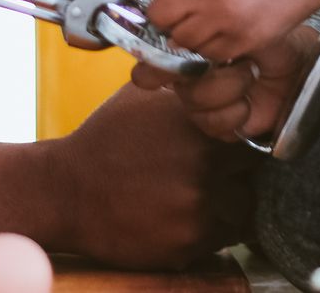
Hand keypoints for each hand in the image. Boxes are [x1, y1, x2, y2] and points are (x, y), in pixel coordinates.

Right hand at [47, 85, 257, 266]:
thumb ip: (187, 90)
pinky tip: (178, 215)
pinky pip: (223, 238)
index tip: (234, 146)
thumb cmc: (106, 139)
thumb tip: (222, 77)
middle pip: (253, 173)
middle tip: (215, 173)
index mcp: (196, 125)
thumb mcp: (144, 98)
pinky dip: (209, 229)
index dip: (246, 140)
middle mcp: (201, 165)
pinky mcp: (189, 243)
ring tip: (194, 195)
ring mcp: (197, 207)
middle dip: (239, 173)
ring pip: (243, 209)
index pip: (253, 133)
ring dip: (228, 205)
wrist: (65, 191)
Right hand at [131, 22, 319, 143]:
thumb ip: (202, 14)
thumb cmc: (269, 25)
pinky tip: (250, 101)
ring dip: (226, 86)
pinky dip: (235, 113)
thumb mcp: (236, 12)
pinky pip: (211, 124)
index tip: (155, 69)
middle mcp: (190, 74)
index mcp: (186, 46)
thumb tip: (173, 29)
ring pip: (192, 101)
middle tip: (228, 59)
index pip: (151, 62)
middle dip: (197, 71)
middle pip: (168, 86)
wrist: (301, 57)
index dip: (150, 68)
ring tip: (250, 72)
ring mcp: (205, 98)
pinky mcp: (222, 122)